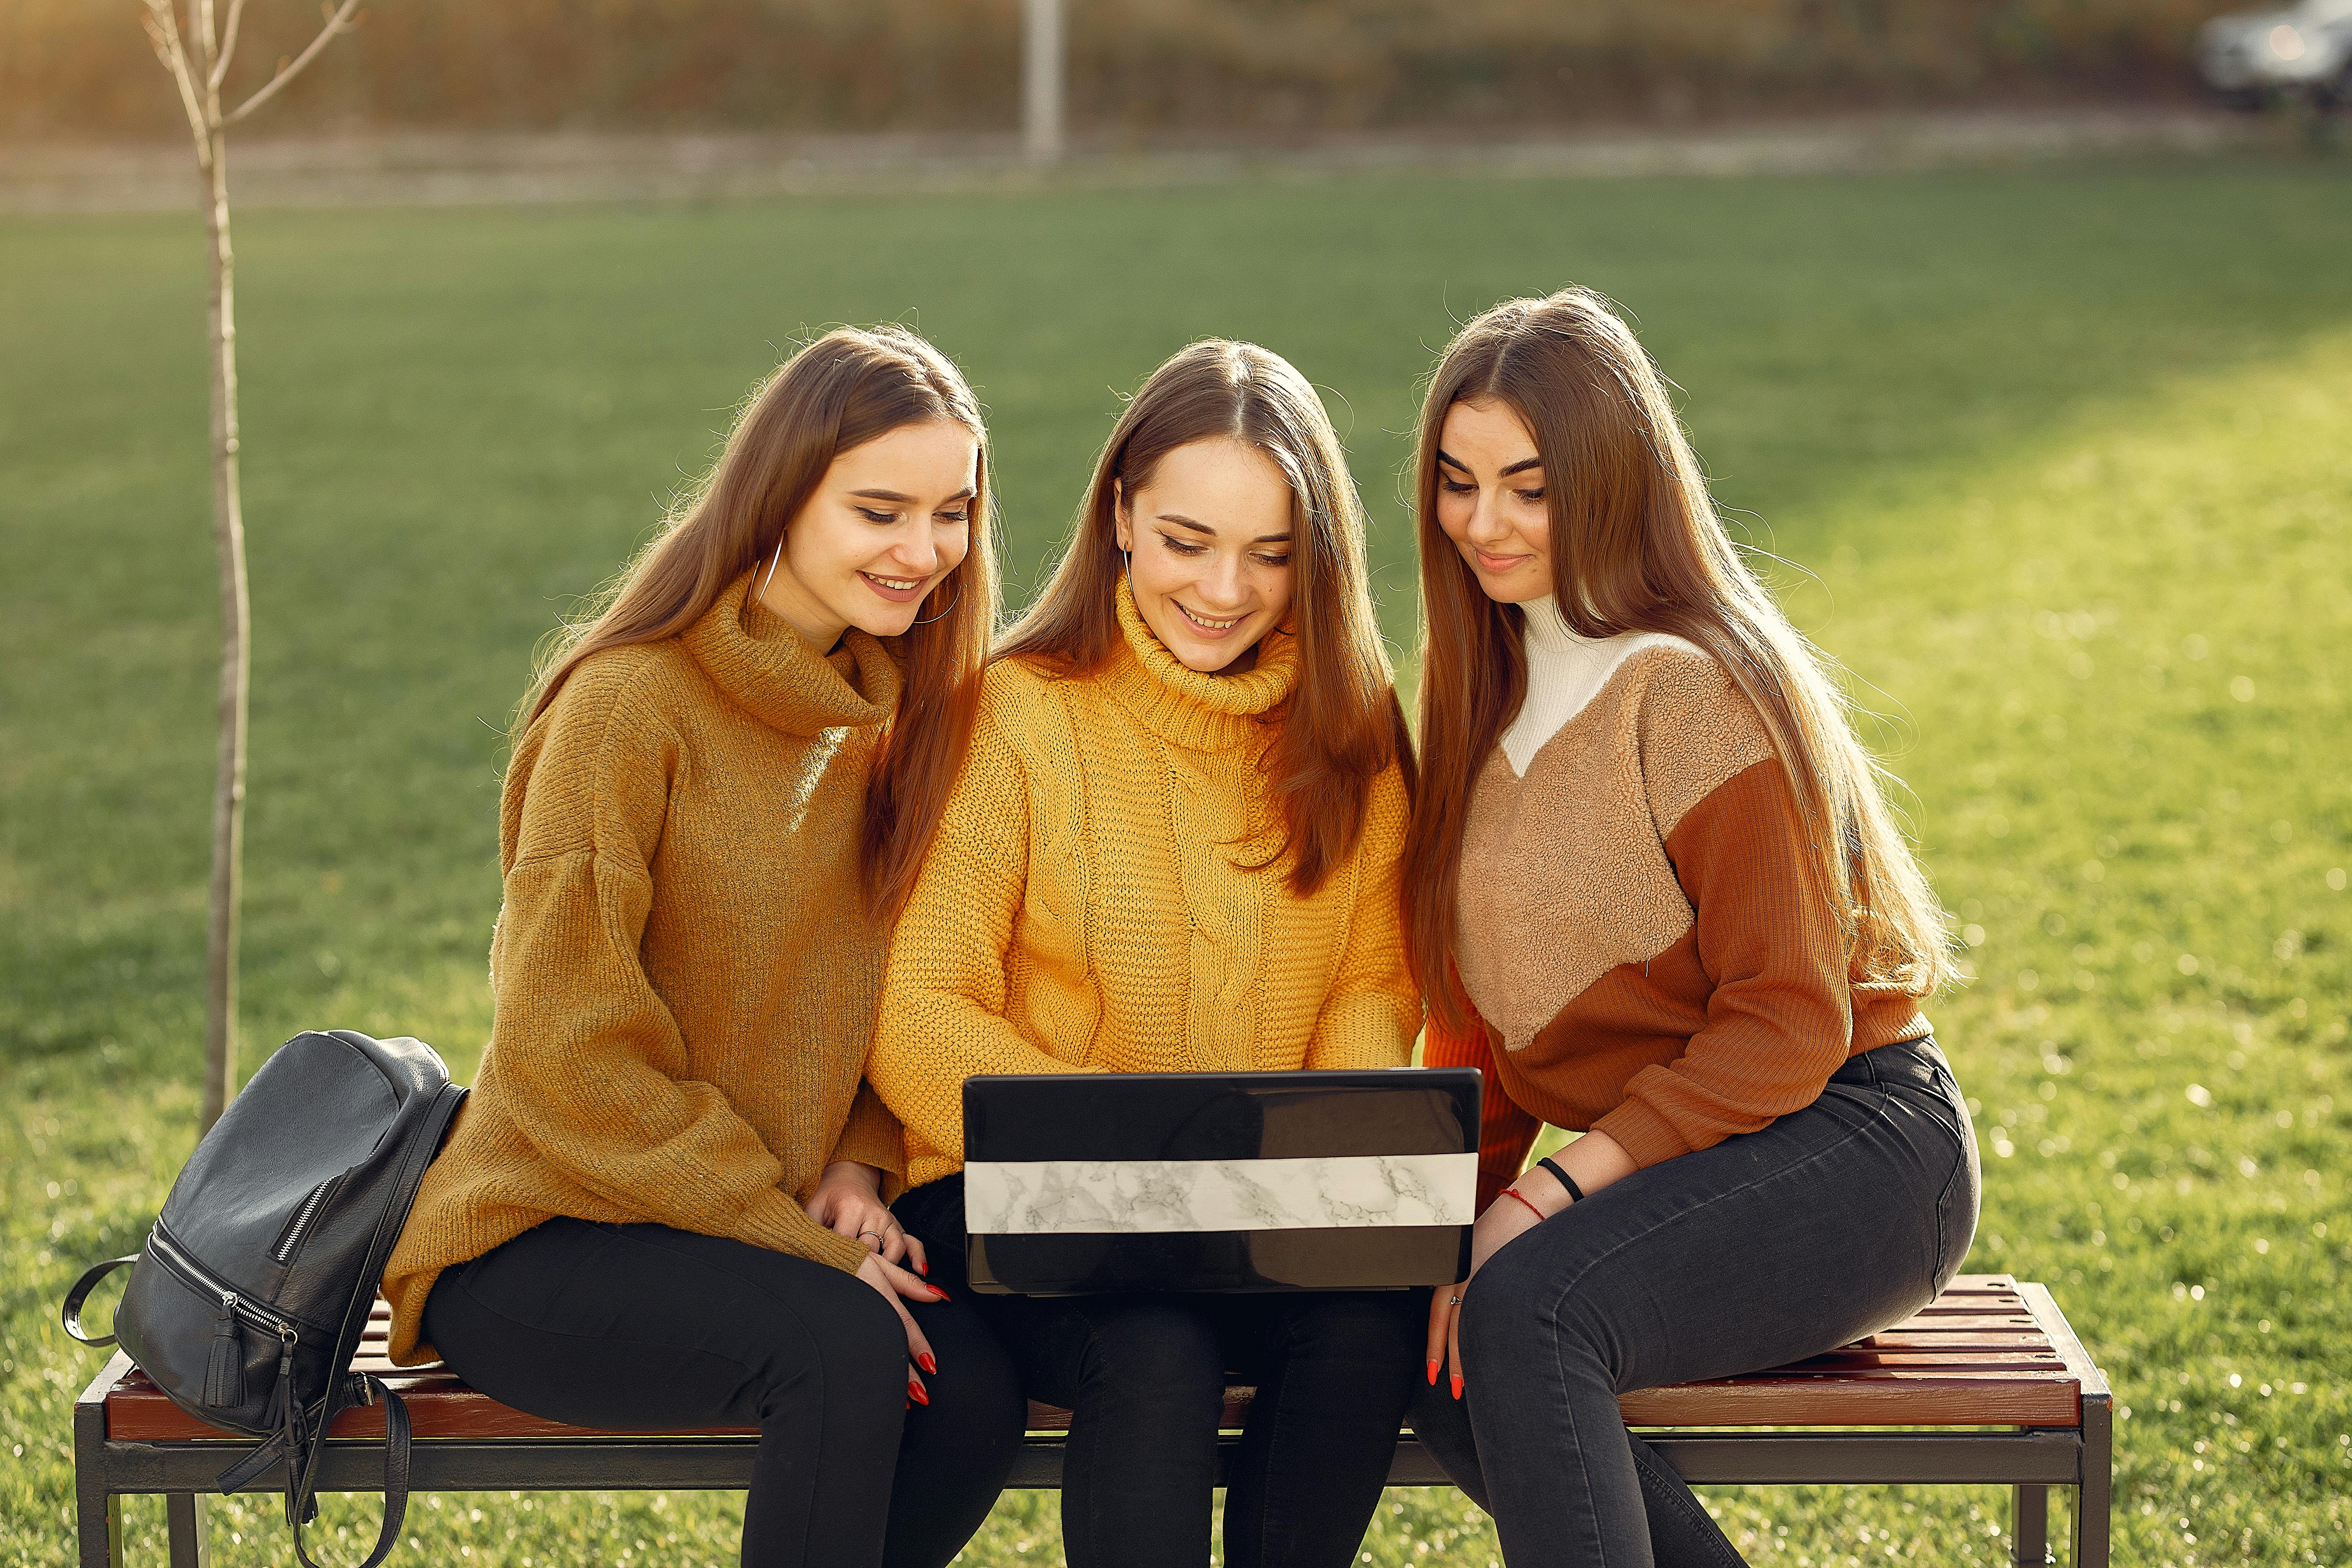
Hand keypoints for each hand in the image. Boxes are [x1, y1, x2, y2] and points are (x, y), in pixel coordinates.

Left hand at [806, 1161, 927, 1275]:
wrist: (849, 1176)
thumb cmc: (828, 1196)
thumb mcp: (813, 1209)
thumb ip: (813, 1232)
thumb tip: (812, 1258)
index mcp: (852, 1207)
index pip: (848, 1243)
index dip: (839, 1260)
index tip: (833, 1276)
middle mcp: (874, 1213)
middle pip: (872, 1250)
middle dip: (863, 1268)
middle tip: (853, 1284)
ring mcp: (888, 1220)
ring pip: (894, 1250)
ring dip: (886, 1267)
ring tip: (881, 1283)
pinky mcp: (896, 1225)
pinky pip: (912, 1242)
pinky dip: (918, 1257)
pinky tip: (920, 1271)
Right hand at [855, 1250, 949, 1404]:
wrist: (814, 1260)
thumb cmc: (847, 1261)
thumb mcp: (881, 1266)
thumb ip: (910, 1283)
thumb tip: (937, 1293)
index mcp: (881, 1298)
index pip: (905, 1327)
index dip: (919, 1348)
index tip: (931, 1366)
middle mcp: (869, 1315)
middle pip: (890, 1349)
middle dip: (907, 1376)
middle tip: (921, 1395)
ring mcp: (853, 1326)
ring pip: (873, 1358)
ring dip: (888, 1380)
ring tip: (902, 1401)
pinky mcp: (840, 1332)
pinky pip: (855, 1356)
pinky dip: (866, 1373)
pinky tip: (872, 1387)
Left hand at [1424, 1192, 1542, 1400]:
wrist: (1533, 1205)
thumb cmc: (1510, 1230)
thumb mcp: (1481, 1254)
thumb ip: (1473, 1280)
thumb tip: (1472, 1311)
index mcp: (1455, 1270)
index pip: (1438, 1315)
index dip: (1435, 1346)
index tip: (1432, 1371)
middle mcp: (1464, 1275)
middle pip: (1453, 1327)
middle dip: (1450, 1361)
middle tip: (1451, 1388)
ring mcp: (1486, 1278)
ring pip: (1472, 1327)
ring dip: (1470, 1358)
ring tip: (1472, 1385)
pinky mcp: (1506, 1278)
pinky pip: (1497, 1317)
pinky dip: (1495, 1341)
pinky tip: (1501, 1359)